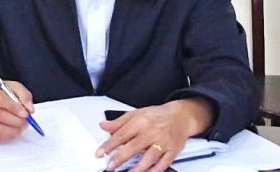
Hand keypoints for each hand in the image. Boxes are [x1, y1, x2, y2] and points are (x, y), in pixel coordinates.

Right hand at [0, 79, 34, 142]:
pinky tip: (14, 131)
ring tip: (21, 127)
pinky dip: (7, 136)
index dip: (14, 108)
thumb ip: (24, 95)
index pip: (0, 100)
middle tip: (26, 122)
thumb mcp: (13, 87)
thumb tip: (30, 110)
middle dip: (16, 121)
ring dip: (13, 130)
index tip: (26, 114)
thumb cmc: (0, 92)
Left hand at [96, 99, 210, 171]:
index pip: (121, 134)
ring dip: (137, 167)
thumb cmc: (157, 116)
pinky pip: (163, 164)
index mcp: (140, 122)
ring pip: (149, 157)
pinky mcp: (172, 151)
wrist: (180, 116)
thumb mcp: (136, 114)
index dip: (109, 145)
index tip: (100, 153)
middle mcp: (151, 132)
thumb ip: (119, 122)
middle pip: (134, 147)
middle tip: (110, 166)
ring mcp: (162, 142)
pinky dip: (155, 170)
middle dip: (120, 158)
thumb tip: (103, 126)